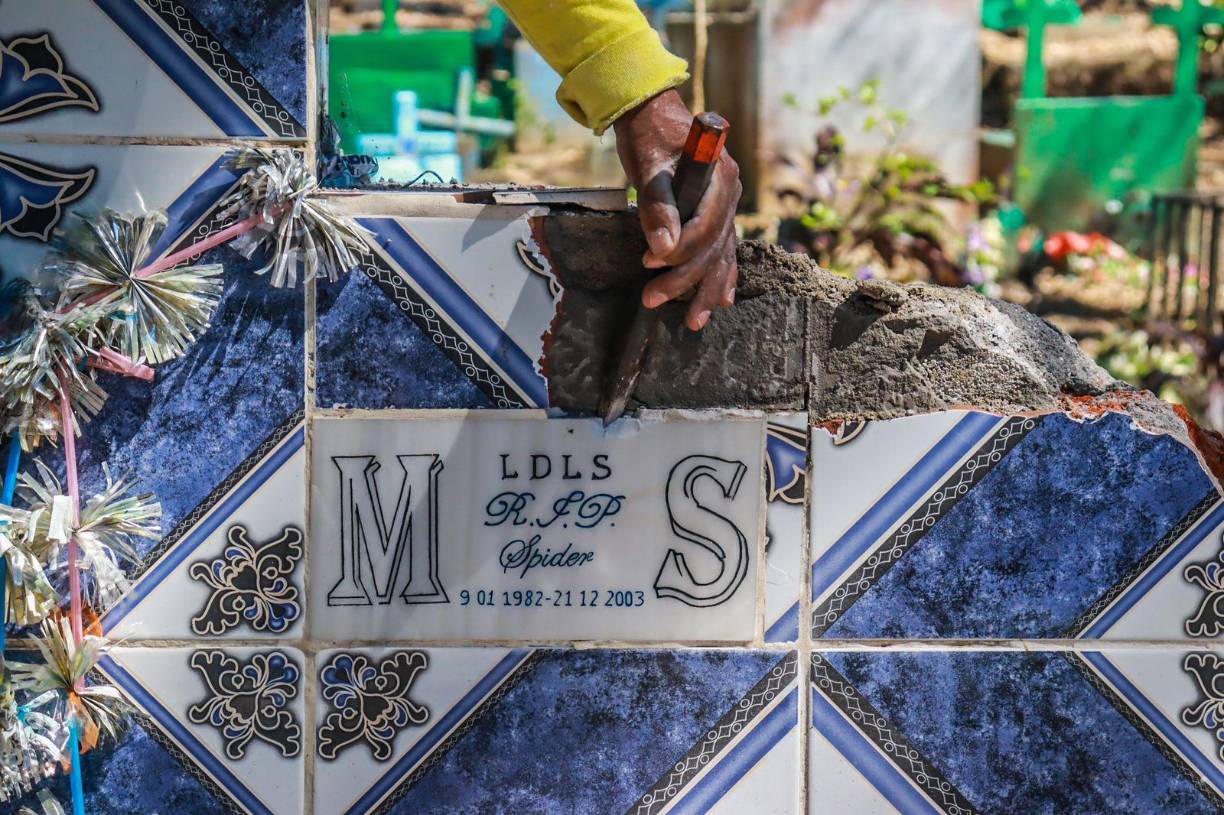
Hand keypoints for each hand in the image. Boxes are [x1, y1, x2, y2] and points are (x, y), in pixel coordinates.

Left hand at [613, 89, 741, 330]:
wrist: (652, 113)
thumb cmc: (648, 135)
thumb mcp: (648, 166)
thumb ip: (657, 207)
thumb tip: (661, 250)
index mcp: (720, 177)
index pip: (706, 227)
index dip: (680, 251)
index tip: (649, 263)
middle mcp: (731, 193)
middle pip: (713, 247)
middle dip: (686, 280)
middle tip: (653, 301)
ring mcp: (727, 204)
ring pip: (721, 254)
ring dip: (707, 290)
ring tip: (694, 321)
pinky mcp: (717, 213)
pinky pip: (724, 249)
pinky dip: (722, 275)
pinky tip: (722, 300)